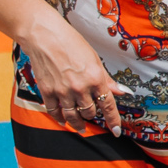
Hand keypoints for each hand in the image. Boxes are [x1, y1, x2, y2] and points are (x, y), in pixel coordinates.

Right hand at [20, 13, 126, 134]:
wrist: (44, 35)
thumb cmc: (71, 43)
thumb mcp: (95, 59)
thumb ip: (107, 79)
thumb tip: (122, 92)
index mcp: (95, 78)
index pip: (108, 106)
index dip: (113, 121)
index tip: (116, 131)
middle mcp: (80, 88)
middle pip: (90, 113)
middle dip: (92, 115)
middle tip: (91, 114)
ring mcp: (63, 91)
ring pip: (73, 116)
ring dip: (77, 124)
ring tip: (80, 127)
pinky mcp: (47, 91)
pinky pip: (54, 112)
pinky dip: (59, 118)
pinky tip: (62, 120)